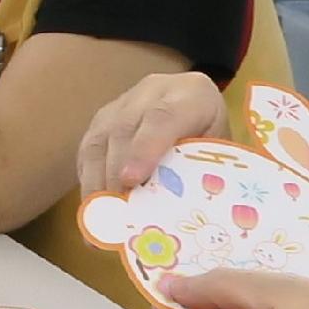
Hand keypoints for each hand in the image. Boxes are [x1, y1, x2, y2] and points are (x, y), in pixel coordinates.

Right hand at [77, 70, 226, 201]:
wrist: (197, 104)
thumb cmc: (213, 137)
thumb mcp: (219, 151)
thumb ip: (201, 170)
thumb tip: (183, 210)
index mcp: (192, 94)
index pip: (162, 117)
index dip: (144, 149)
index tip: (130, 180)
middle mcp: (153, 91)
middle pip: (124, 129)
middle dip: (114, 173)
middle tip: (114, 213)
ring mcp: (123, 102)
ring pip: (100, 138)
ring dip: (97, 180)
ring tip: (101, 217)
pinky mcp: (102, 118)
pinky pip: (88, 148)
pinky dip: (89, 178)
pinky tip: (94, 205)